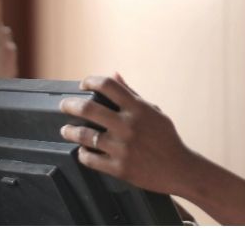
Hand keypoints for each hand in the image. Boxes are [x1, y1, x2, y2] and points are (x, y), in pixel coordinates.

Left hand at [58, 73, 194, 195]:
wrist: (179, 169)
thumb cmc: (166, 138)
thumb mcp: (153, 112)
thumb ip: (132, 94)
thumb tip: (114, 74)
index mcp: (138, 109)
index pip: (107, 85)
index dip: (90, 81)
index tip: (83, 85)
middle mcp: (128, 126)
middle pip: (88, 108)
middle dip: (70, 105)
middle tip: (64, 106)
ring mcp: (122, 148)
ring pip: (84, 135)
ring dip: (70, 131)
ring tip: (66, 130)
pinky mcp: (119, 168)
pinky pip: (90, 159)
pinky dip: (82, 154)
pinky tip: (83, 151)